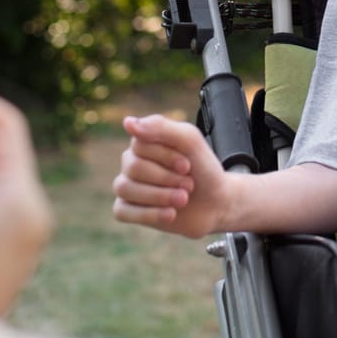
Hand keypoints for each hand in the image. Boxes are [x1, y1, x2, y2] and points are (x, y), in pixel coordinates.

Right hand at [111, 114, 233, 237]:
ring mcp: (128, 186)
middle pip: (133, 167)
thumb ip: (161, 127)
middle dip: (167, 178)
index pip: (140, 144)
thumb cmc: (202, 168)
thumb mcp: (190, 140)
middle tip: (189, 184)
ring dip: (160, 196)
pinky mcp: (128, 210)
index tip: (188, 166)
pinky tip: (170, 214)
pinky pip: (121, 211)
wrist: (215, 202)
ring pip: (124, 188)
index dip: (166, 157)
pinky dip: (148, 214)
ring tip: (183, 199)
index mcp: (144, 142)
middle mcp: (131, 162)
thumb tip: (127, 123)